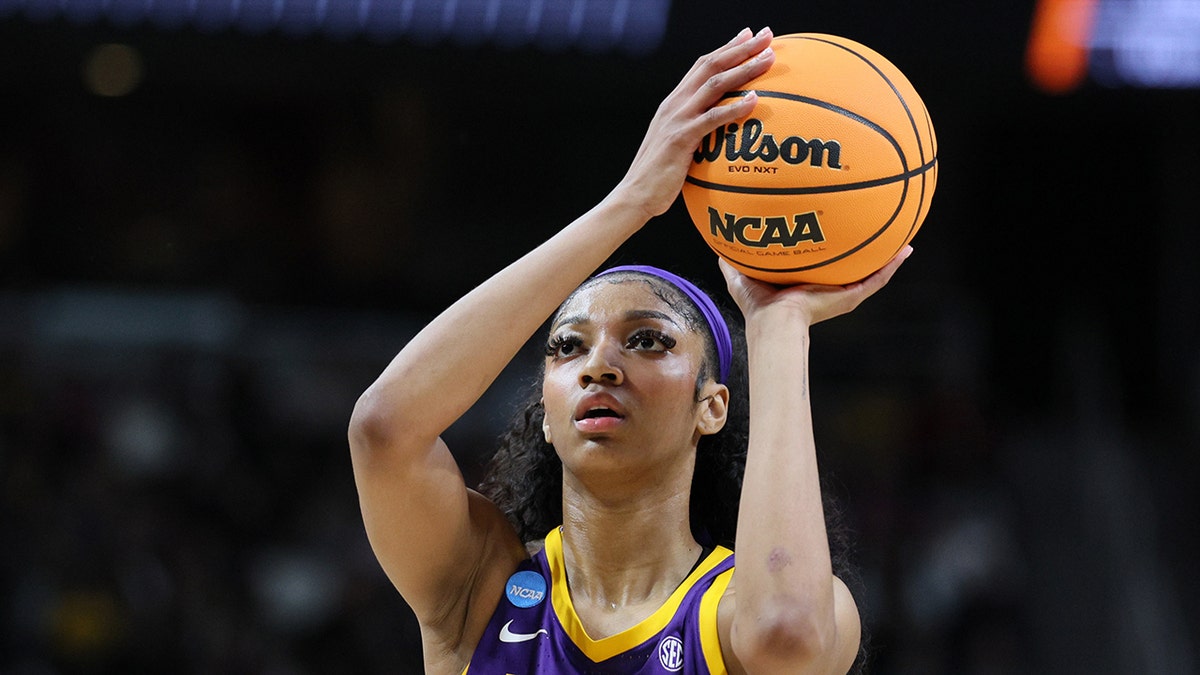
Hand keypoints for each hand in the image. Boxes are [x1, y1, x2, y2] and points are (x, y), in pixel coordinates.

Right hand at [612, 27, 775, 221]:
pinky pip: (712, 118)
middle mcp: (674, 104)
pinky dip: (735, 107)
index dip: (726, 48)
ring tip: (769, 59)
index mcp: (673, 103)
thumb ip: (694, 131)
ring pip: (714, 84)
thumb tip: (719, 131)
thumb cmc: (659, 177)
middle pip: (710, 66)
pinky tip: (755, 99)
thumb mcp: (677, 145)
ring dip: (744, 69)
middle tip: (767, 36)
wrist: (635, 196)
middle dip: (740, 48)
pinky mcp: (681, 138)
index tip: (749, 35)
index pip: (702, 66)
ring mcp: (677, 119)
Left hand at [719, 246, 913, 326]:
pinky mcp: (850, 298)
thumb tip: (720, 234)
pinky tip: (905, 250)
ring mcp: (841, 294)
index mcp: (807, 284)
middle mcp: (828, 289)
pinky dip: (891, 266)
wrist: (774, 322)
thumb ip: (732, 255)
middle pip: (851, 268)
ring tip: (904, 240)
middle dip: (864, 251)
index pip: (824, 265)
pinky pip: (876, 280)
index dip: (832, 249)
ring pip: (871, 274)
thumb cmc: (757, 306)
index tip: (839, 230)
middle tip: (878, 230)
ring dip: (887, 258)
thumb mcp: (741, 273)